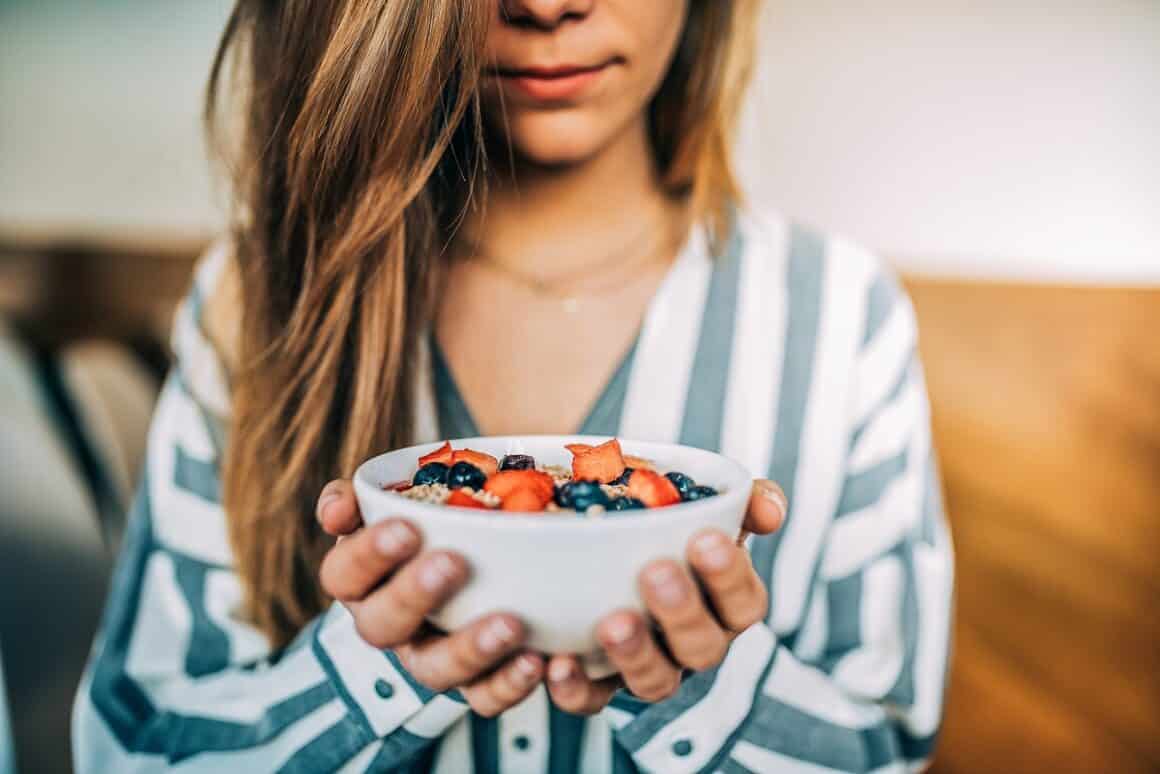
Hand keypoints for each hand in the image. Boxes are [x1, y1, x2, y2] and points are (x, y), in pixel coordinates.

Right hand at [316, 480, 543, 716]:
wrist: (476, 557)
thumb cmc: (428, 523)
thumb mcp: (397, 501)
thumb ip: (366, 497)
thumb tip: (337, 507)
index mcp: (360, 580)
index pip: (343, 573)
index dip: (368, 555)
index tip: (407, 528)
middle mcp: (387, 624)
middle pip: (381, 626)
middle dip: (414, 595)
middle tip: (452, 563)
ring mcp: (429, 658)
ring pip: (434, 670)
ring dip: (470, 650)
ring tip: (510, 624)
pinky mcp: (471, 684)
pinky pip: (484, 697)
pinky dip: (510, 684)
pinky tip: (539, 660)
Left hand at [545, 479, 786, 713]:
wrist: (609, 554)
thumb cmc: (671, 533)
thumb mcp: (705, 510)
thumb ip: (740, 501)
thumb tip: (767, 507)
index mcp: (726, 605)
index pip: (744, 601)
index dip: (729, 575)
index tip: (706, 539)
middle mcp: (694, 645)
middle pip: (702, 646)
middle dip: (682, 611)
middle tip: (655, 571)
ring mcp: (649, 669)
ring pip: (654, 681)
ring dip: (635, 654)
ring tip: (612, 623)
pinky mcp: (600, 687)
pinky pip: (591, 700)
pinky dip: (575, 688)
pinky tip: (556, 663)